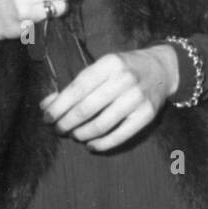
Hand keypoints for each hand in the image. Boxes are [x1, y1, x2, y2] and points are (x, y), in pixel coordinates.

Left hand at [39, 45, 178, 151]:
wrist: (160, 68)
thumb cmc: (123, 68)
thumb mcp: (101, 67)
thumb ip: (76, 85)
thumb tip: (47, 105)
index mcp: (109, 64)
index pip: (77, 88)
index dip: (59, 106)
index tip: (47, 117)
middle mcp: (124, 80)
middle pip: (86, 109)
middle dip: (66, 123)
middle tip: (58, 129)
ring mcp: (137, 98)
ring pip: (101, 125)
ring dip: (81, 134)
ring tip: (73, 135)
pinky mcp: (147, 115)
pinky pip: (119, 136)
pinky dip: (101, 144)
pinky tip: (91, 144)